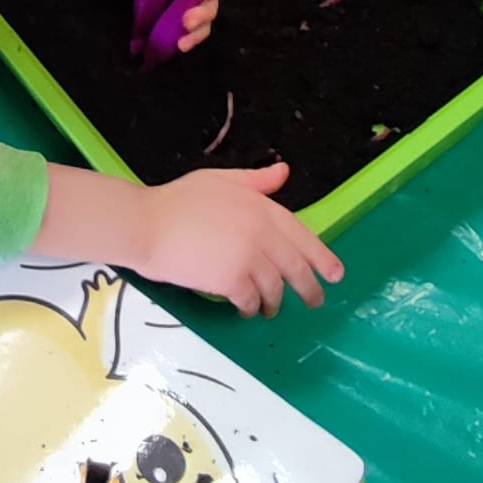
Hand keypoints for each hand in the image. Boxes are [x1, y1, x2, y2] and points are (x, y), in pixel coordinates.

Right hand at [140, 162, 344, 317]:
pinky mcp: (230, 280)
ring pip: (275, 289)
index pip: (301, 234)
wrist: (146, 224)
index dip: (322, 256)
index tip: (336, 274)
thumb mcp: (219, 180)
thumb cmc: (177, 200)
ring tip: (270, 310)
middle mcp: (260, 232)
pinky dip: (250, 308)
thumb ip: (255, 180)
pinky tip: (246, 310)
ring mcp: (247, 257)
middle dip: (309, 288)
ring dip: (275, 303)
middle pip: (296, 267)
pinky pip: (250, 301)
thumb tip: (283, 172)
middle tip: (315, 301)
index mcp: (260, 206)